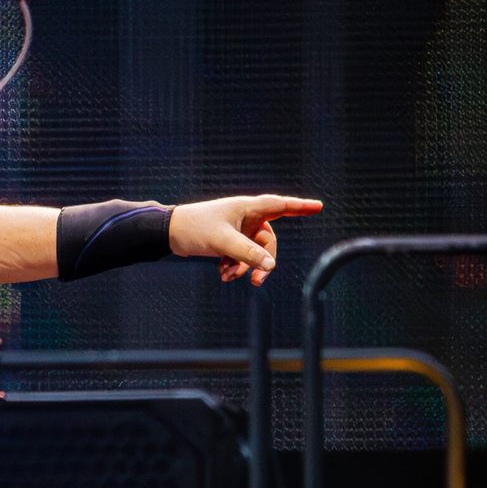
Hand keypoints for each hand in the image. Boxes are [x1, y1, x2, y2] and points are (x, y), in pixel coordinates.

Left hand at [168, 195, 322, 284]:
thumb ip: (247, 254)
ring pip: (253, 252)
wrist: (168, 233)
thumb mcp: (222, 241)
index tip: (319, 207)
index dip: (300, 206)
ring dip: (243, 266)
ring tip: (227, 276)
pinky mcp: (227, 242)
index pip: (280, 206)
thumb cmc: (194, 228)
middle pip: (267, 242)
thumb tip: (271, 266)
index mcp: (247, 208)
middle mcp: (245, 217)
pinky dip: (234, 266)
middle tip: (256, 281)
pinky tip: (222, 274)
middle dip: (261, 261)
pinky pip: (240, 257)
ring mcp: (237, 230)